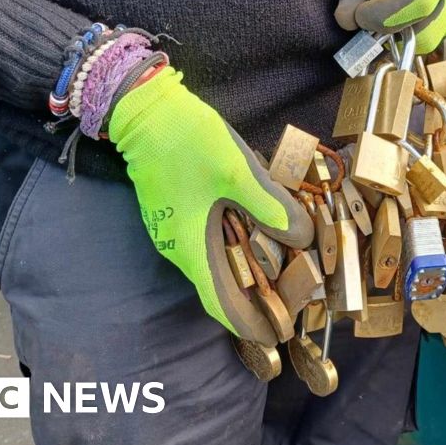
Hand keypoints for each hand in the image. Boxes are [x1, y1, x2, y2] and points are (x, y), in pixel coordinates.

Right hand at [108, 67, 312, 344]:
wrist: (142, 107)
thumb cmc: (187, 141)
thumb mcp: (239, 172)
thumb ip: (271, 207)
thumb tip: (303, 238)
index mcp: (190, 247)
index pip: (220, 304)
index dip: (249, 323)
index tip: (275, 336)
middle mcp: (179, 246)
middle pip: (221, 286)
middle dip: (256, 298)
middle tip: (292, 299)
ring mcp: (176, 228)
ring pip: (216, 262)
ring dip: (248, 269)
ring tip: (285, 269)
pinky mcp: (178, 209)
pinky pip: (211, 240)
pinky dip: (238, 246)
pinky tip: (261, 232)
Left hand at [335, 0, 445, 53]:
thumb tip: (346, 21)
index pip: (417, 4)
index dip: (382, 16)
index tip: (358, 14)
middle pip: (422, 36)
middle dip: (388, 30)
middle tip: (368, 13)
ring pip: (423, 42)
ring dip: (397, 32)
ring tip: (387, 5)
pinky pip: (426, 38)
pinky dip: (406, 29)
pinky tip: (400, 7)